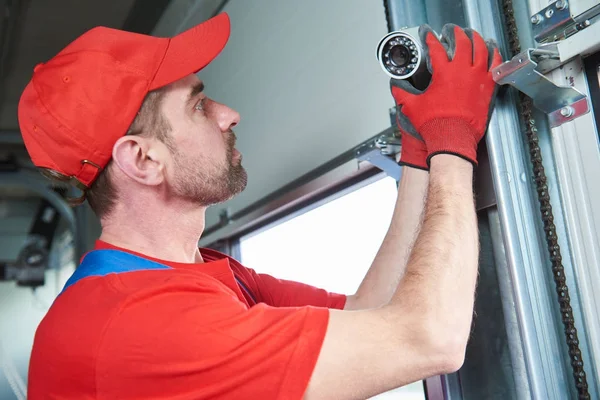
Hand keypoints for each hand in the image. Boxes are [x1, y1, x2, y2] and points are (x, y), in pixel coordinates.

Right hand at [390, 24, 502, 165]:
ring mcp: (478, 78)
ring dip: (477, 40)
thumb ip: (402, 94)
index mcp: (444, 73)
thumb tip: (395, 88)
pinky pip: (495, 65)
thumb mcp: (412, 107)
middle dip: (456, 34)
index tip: (429, 35)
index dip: (431, 39)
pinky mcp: (488, 88)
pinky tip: (493, 52)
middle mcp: (463, 72)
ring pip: (482, 50)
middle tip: (452, 32)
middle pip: (463, 43)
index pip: (436, 48)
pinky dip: (494, 55)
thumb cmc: (435, 124)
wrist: (452, 138)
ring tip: (474, 36)